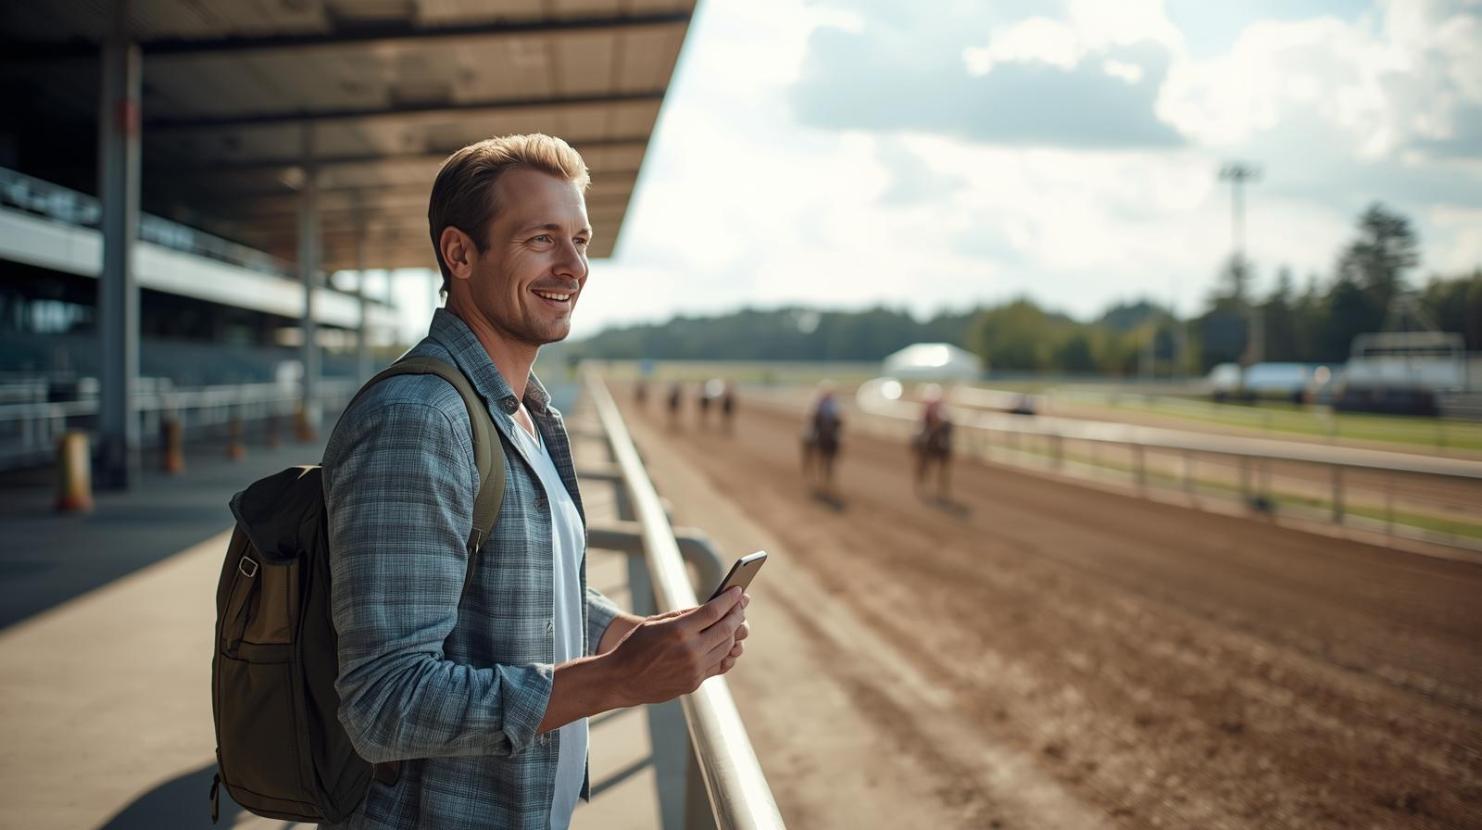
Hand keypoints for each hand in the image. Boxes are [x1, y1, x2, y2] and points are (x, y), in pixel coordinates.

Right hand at [608, 588, 749, 705]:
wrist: (620, 680)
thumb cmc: (634, 646)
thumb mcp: (655, 622)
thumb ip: (684, 615)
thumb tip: (710, 607)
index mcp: (677, 631)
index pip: (713, 612)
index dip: (729, 600)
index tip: (738, 591)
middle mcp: (689, 651)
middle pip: (725, 629)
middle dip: (737, 614)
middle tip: (741, 604)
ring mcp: (694, 669)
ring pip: (726, 647)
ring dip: (734, 632)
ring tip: (736, 621)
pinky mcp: (694, 682)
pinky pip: (718, 664)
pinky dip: (726, 651)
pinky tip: (727, 641)